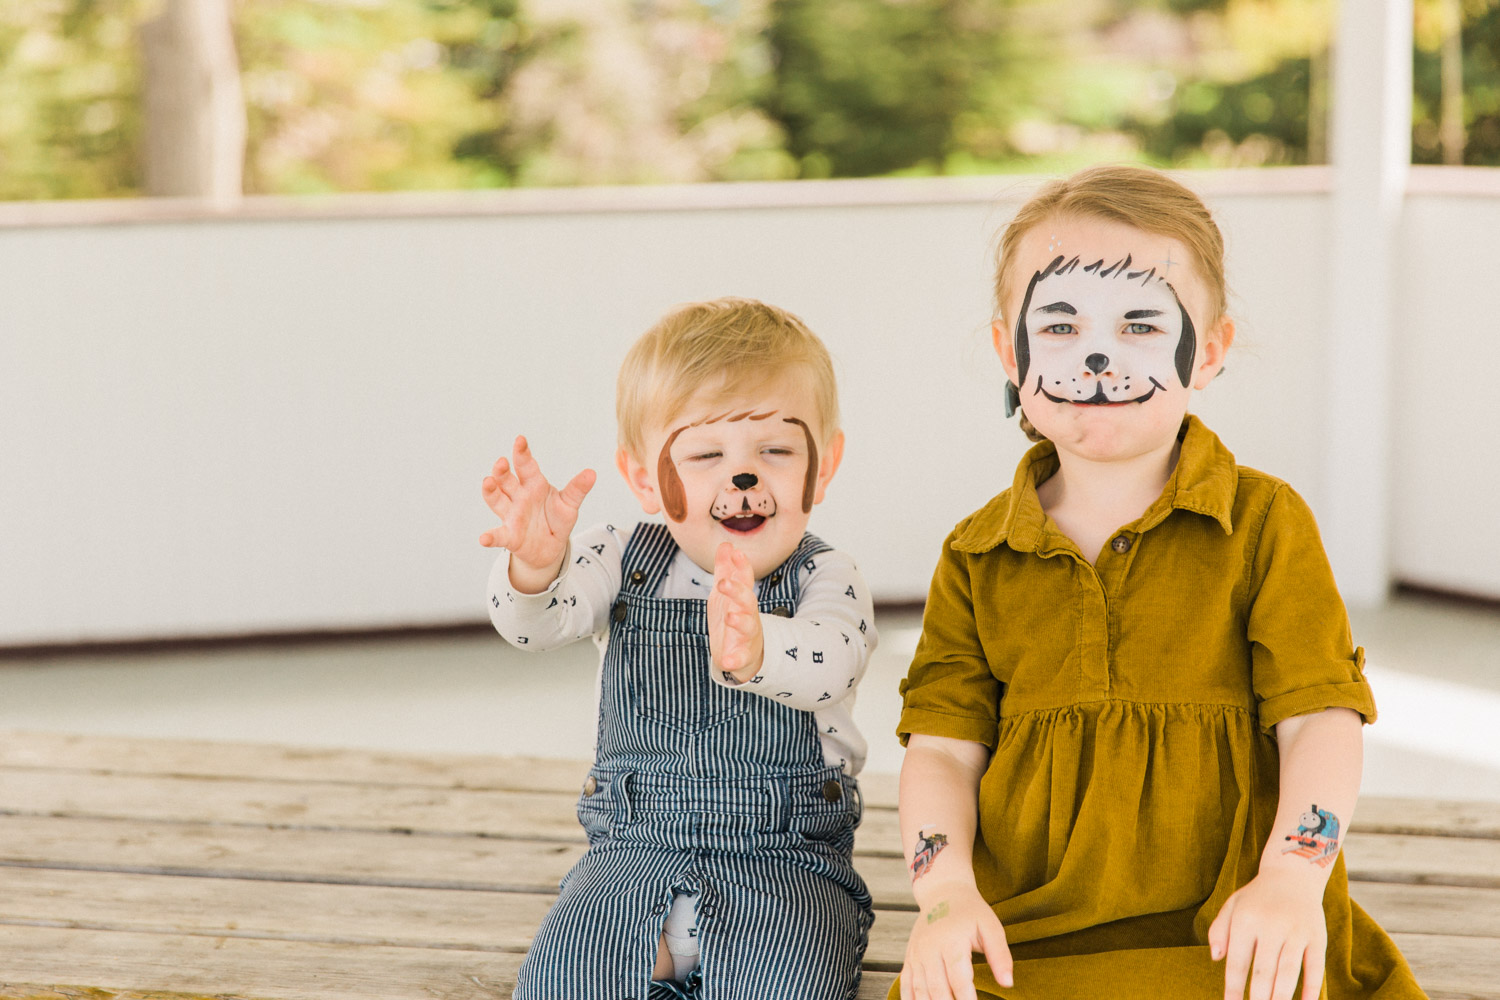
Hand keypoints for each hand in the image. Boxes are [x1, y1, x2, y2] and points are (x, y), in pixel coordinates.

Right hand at [480, 436, 594, 591]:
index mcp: (534, 484)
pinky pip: (498, 535)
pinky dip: (491, 537)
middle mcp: (519, 497)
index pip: (526, 465)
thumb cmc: (557, 519)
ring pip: (497, 500)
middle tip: (502, 461)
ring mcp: (512, 515)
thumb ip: (577, 489)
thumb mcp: (569, 504)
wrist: (551, 547)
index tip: (520, 440)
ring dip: (491, 491)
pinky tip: (484, 539)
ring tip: (488, 482)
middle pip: (506, 480)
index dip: (522, 453)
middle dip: (502, 470)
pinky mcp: (510, 536)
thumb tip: (592, 473)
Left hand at [708, 542, 762, 681]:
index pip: (744, 579)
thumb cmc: (734, 618)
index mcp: (742, 598)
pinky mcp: (741, 655)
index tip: (736, 552)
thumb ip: (726, 570)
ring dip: (739, 621)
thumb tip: (726, 544)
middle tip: (723, 583)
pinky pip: (739, 658)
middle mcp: (748, 614)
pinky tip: (726, 662)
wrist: (743, 652)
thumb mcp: (726, 594)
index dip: (741, 566)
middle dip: (737, 591)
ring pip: (747, 626)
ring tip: (730, 617)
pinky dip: (734, 660)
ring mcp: (746, 635)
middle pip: (747, 600)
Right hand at [900, 883, 1011, 999]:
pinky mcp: (909, 959)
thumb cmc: (970, 912)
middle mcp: (929, 949)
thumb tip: (1008, 982)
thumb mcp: (990, 926)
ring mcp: (916, 955)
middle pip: (937, 989)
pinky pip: (906, 985)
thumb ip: (1000, 955)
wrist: (942, 893)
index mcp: (951, 941)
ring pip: (919, 990)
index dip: (966, 999)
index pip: (958, 979)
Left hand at [1208, 869, 1327, 999]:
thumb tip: (1216, 958)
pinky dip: (1311, 988)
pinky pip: (1315, 967)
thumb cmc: (1257, 897)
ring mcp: (1296, 931)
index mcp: (1246, 919)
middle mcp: (1271, 925)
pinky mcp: (1317, 936)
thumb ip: (1219, 930)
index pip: (1237, 961)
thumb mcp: (1232, 905)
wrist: (1293, 874)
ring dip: (1281, 997)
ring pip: (1288, 972)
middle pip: (1263, 972)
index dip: (1233, 987)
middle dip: (1258, 999)